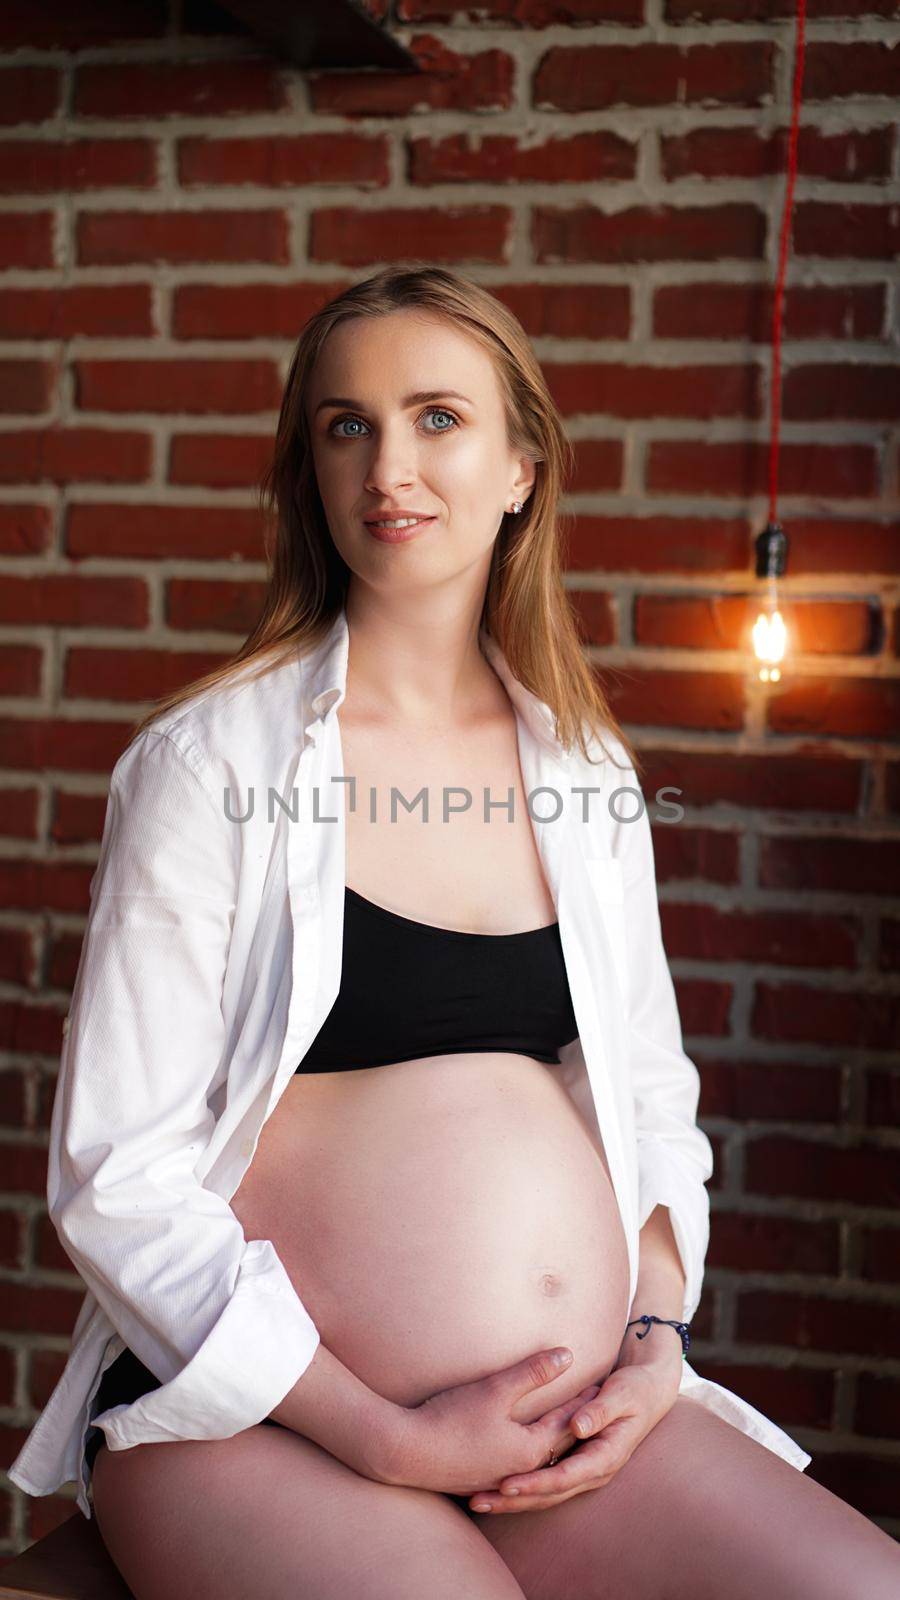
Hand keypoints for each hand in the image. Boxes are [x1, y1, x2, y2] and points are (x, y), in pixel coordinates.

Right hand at [382, 1347, 603, 1495]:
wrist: (406, 1452)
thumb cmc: (451, 1419)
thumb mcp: (496, 1389)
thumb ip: (533, 1372)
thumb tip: (568, 1356)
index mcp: (530, 1450)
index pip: (568, 1422)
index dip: (585, 1400)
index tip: (602, 1383)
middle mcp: (520, 1470)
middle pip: (557, 1444)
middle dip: (576, 1422)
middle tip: (593, 1402)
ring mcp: (499, 1478)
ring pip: (537, 1458)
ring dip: (552, 1439)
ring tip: (562, 1422)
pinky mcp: (480, 1479)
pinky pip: (516, 1466)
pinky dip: (529, 1453)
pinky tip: (522, 1444)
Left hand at [466, 1344, 681, 1513]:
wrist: (648, 1393)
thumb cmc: (635, 1390)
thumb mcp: (622, 1394)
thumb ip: (601, 1410)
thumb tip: (579, 1426)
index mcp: (605, 1457)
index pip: (564, 1477)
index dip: (535, 1483)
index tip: (507, 1484)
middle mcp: (593, 1472)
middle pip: (549, 1494)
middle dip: (514, 1500)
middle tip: (479, 1501)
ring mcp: (584, 1471)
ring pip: (545, 1494)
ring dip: (512, 1500)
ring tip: (477, 1501)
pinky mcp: (574, 1464)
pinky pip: (545, 1481)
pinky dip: (521, 1487)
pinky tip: (495, 1488)